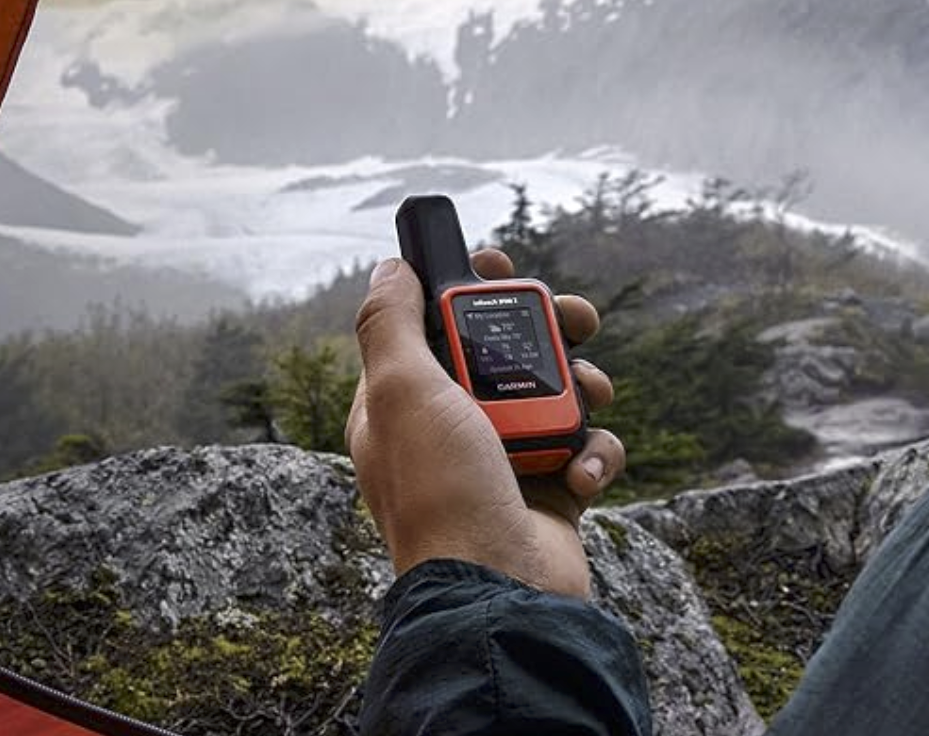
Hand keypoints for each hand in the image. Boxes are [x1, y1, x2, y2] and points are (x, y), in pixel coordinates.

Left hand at [345, 250, 623, 598]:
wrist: (497, 592)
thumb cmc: (440, 492)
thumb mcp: (400, 392)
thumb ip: (390, 324)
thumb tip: (390, 269)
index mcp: (405, 402)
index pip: (431, 325)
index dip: (464, 289)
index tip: (498, 263)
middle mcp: (452, 426)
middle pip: (503, 350)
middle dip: (544, 327)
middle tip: (576, 316)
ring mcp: (502, 457)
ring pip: (554, 393)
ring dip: (582, 385)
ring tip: (591, 392)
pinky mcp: (549, 488)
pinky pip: (584, 448)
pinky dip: (594, 455)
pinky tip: (580, 475)